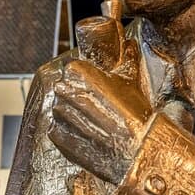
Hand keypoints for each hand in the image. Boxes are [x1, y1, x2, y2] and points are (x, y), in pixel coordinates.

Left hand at [48, 58, 152, 184]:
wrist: (137, 150)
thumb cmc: (136, 114)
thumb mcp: (132, 82)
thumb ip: (126, 60)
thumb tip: (129, 44)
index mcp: (79, 73)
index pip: (71, 70)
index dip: (82, 79)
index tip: (92, 87)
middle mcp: (64, 91)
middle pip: (63, 89)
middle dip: (75, 97)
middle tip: (93, 108)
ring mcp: (59, 115)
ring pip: (59, 109)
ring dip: (70, 114)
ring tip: (91, 123)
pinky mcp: (57, 136)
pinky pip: (56, 130)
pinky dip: (67, 133)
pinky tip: (86, 136)